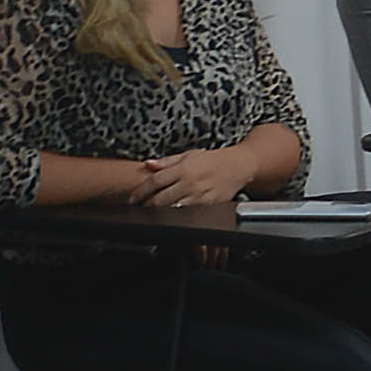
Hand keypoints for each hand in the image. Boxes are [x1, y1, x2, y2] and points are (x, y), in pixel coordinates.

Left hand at [133, 146, 250, 209]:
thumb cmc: (213, 160)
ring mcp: (199, 197)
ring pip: (172, 209)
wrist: (237, 166)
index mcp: (183, 169)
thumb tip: (148, 164)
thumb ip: (166, 161)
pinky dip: (177, 216)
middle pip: (160, 199)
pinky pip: (187, 214)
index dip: (140, 191)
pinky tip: (170, 216)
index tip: (133, 197)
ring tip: (151, 213)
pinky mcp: (207, 206)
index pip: (155, 181)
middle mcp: (189, 183)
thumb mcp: (188, 154)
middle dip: (146, 205)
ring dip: (159, 213)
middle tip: (138, 208)